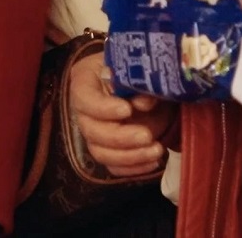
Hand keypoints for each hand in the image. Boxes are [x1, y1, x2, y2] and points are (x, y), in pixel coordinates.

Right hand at [68, 51, 168, 176]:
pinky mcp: (107, 151)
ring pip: (101, 153)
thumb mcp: (140, 72)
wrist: (147, 89)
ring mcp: (94, 133)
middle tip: (147, 135)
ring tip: (157, 150)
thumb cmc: (137, 75)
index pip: (84, 98)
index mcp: (85, 82)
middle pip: (92, 131)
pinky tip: (154, 161)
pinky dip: (134, 168)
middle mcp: (84, 111)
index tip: (127, 110)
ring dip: (130, 157)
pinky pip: (114, 167)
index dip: (103, 108)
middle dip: (120, 137)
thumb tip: (143, 103)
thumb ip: (141, 84)